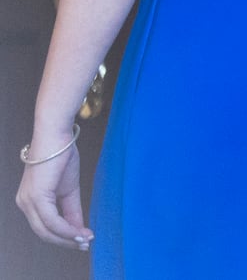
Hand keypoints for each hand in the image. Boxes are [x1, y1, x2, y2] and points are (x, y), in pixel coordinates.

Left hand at [16, 134, 92, 250]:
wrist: (57, 136)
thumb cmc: (62, 156)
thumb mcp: (69, 188)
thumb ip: (72, 210)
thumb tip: (79, 229)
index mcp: (30, 201)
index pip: (44, 226)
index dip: (63, 236)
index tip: (83, 241)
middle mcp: (24, 204)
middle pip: (43, 233)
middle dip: (65, 242)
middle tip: (85, 244)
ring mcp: (28, 201)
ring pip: (46, 230)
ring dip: (67, 238)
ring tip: (86, 239)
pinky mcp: (36, 197)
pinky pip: (52, 220)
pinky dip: (67, 229)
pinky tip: (80, 231)